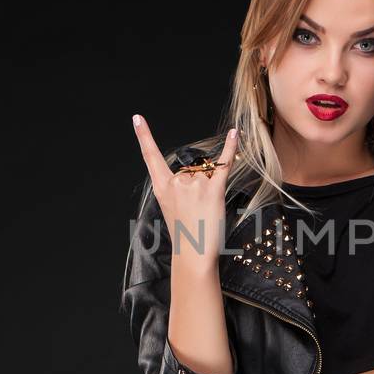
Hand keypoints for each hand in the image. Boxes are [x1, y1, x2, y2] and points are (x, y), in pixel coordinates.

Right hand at [132, 115, 239, 268]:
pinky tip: (236, 133)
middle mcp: (176, 182)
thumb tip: (198, 173)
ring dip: (211, 188)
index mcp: (161, 187)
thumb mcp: (171, 208)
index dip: (144, 136)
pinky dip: (232, 149)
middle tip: (196, 211)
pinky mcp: (213, 189)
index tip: (138, 118)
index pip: (150, 157)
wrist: (193, 255)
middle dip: (198, 186)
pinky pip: (224, 165)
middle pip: (192, 170)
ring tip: (206, 211)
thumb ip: (178, 188)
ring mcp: (194, 184)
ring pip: (207, 174)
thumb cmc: (185, 234)